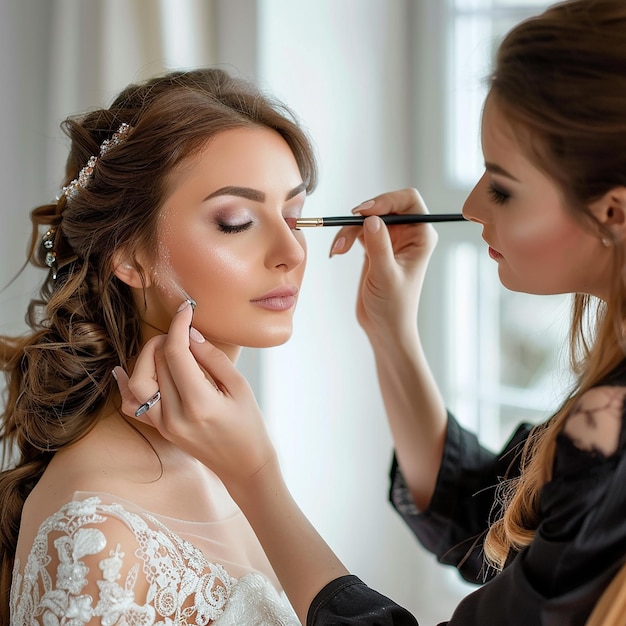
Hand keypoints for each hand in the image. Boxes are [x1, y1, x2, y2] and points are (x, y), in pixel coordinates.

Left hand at [113, 301, 276, 490]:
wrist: (244, 465)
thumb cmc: (249, 425)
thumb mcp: (240, 387)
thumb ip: (212, 359)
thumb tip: (190, 335)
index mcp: (199, 403)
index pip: (177, 354)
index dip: (179, 326)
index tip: (186, 310)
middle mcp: (175, 416)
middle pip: (157, 363)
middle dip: (167, 338)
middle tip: (183, 331)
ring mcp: (163, 425)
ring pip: (138, 381)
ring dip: (147, 357)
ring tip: (166, 348)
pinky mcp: (160, 430)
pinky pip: (132, 405)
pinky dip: (126, 385)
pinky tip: (125, 370)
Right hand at [329, 188, 437, 342]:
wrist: (384, 328)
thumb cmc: (393, 307)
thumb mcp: (386, 275)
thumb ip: (379, 246)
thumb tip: (370, 218)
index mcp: (421, 236)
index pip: (408, 200)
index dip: (386, 200)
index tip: (364, 212)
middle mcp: (409, 234)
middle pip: (383, 207)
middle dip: (362, 216)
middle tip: (346, 227)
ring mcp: (391, 240)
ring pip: (367, 219)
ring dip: (349, 229)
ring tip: (338, 249)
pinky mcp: (375, 247)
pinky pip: (358, 231)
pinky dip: (345, 237)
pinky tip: (337, 251)